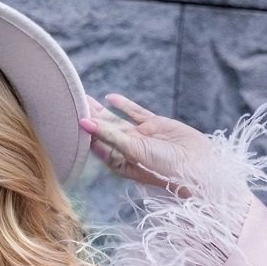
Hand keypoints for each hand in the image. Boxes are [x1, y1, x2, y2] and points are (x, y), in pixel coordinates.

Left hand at [79, 94, 211, 196]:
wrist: (199, 166)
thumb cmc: (164, 167)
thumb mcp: (133, 151)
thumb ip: (109, 135)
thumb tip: (84, 123)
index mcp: (119, 161)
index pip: (96, 144)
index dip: (83, 132)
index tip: (67, 119)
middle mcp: (128, 148)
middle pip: (103, 130)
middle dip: (89, 118)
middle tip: (71, 102)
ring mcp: (141, 136)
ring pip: (117, 120)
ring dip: (102, 110)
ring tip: (85, 99)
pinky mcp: (155, 125)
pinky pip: (136, 113)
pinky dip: (124, 105)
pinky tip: (110, 98)